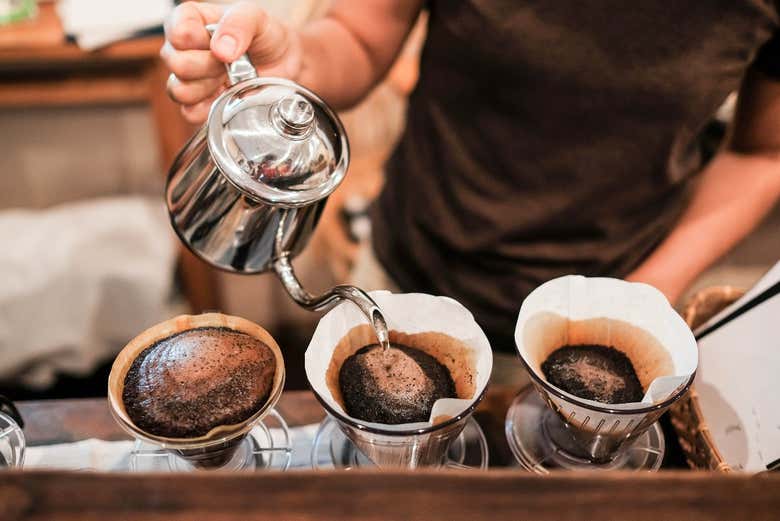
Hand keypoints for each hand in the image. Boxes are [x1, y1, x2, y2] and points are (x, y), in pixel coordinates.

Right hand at [161, 1, 302, 122]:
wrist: (283, 61)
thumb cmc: (265, 34)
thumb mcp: (257, 18)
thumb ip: (238, 24)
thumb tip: (221, 50)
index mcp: (189, 20)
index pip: (177, 32)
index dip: (199, 41)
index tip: (221, 42)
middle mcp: (182, 49)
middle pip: (176, 63)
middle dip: (209, 65)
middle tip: (232, 62)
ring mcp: (188, 79)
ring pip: (179, 90)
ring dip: (209, 87)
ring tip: (230, 77)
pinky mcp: (198, 105)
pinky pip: (190, 113)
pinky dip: (212, 108)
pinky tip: (228, 95)